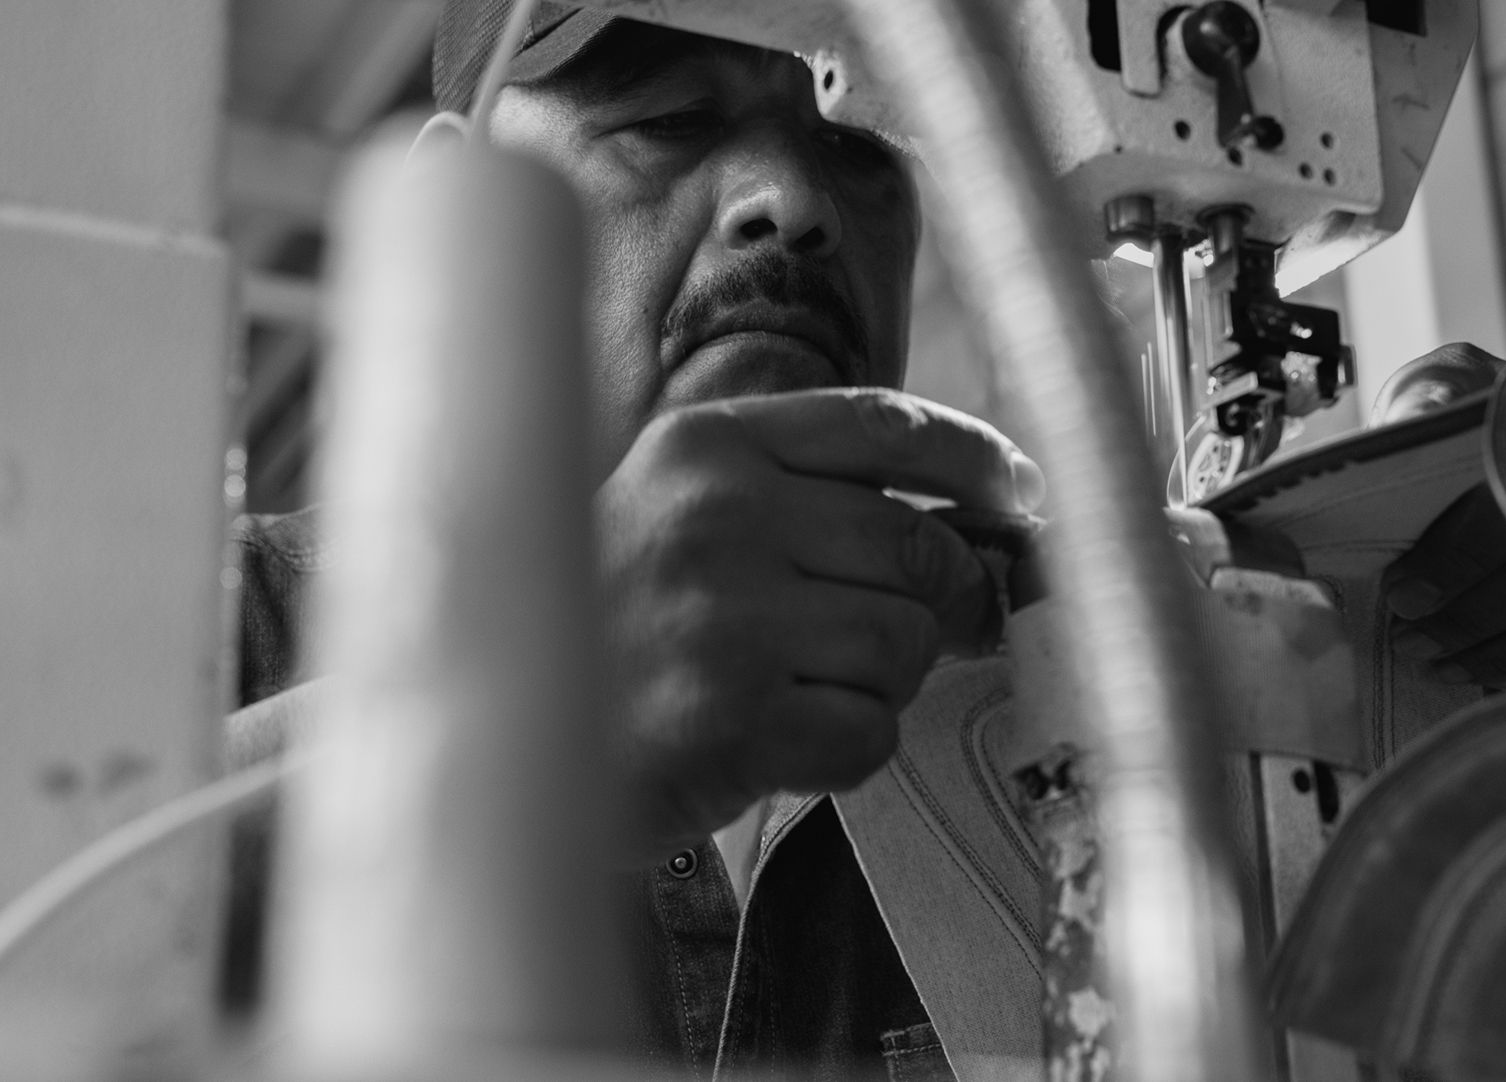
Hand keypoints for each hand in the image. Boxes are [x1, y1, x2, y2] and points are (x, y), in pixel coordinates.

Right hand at [597, 388, 1043, 859]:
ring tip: (810, 689)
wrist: (484, 729)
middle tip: (942, 629)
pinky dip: (848, 748)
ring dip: (883, 682)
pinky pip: (868, 733)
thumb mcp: (670, 509)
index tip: (1021, 496)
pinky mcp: (735, 721)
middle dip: (951, 598)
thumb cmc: (597, 621)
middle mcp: (720, 517)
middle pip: (916, 547)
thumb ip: (797, 497)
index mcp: (707, 448)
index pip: (884, 426)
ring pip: (904, 643)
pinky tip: (785, 742)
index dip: (976, 461)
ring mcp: (727, 620)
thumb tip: (969, 530)